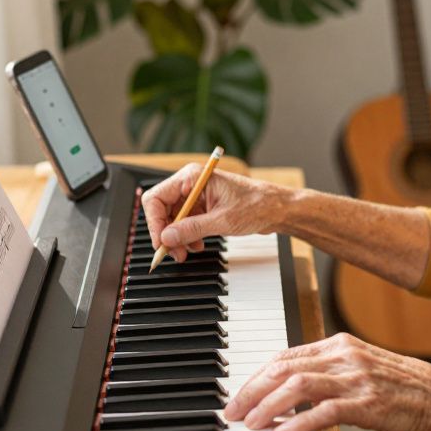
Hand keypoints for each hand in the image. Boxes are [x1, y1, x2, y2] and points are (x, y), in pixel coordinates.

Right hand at [140, 164, 288, 261]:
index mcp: (192, 177)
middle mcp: (190, 184)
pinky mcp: (201, 207)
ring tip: (188, 251)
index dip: (154, 222)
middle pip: (161, 210)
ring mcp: (195, 196)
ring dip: (177, 238)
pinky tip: (198, 244)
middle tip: (173, 253)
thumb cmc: (256, 205)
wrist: (276, 209)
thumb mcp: (222, 220)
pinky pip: (184, 223)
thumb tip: (167, 237)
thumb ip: (192, 229)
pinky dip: (187, 236)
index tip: (161, 242)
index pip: (156, 198)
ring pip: (172, 219)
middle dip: (166, 233)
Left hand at [224, 333, 430, 430]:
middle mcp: (344, 356)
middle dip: (250, 391)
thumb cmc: (402, 388)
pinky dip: (298, 422)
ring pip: (297, 386)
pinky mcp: (368, 404)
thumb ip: (326, 373)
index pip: (283, 356)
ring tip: (250, 425)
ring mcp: (356, 379)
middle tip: (231, 413)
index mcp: (339, 344)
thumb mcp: (360, 369)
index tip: (238, 396)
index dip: (255, 377)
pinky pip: (324, 411)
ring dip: (267, 406)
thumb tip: (286, 391)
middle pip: (282, 368)